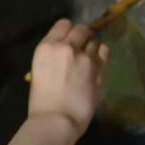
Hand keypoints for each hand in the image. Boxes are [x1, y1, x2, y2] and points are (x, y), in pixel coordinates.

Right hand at [27, 19, 109, 133]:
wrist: (56, 120)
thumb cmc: (41, 101)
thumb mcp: (39, 71)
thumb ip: (53, 56)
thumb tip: (67, 52)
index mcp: (46, 47)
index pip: (63, 24)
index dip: (67, 31)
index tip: (68, 39)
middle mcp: (66, 47)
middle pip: (81, 29)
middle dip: (82, 36)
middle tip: (80, 47)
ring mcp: (85, 58)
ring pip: (94, 40)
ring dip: (91, 47)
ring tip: (88, 59)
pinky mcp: (100, 69)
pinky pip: (105, 51)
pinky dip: (101, 54)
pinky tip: (96, 63)